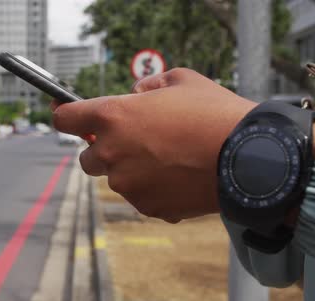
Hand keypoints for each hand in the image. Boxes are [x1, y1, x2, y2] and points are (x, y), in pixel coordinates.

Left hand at [52, 68, 256, 222]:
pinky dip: (153, 189)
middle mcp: (112, 153)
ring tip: (169, 159)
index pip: (66, 118)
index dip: (65, 114)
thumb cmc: (215, 113)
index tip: (67, 114)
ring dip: (131, 170)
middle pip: (87, 157)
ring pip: (116, 179)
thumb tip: (136, 94)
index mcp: (113, 116)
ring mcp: (128, 185)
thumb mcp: (180, 80)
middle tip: (135, 142)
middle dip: (105, 150)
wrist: (249, 158)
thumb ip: (147, 86)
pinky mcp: (147, 207)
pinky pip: (141, 197)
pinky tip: (180, 177)